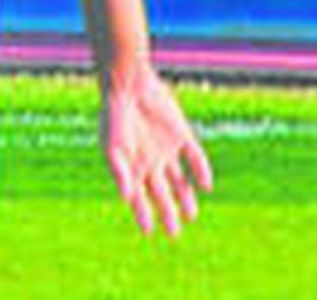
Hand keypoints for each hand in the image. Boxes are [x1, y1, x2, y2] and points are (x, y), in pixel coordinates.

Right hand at [101, 65, 213, 235]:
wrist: (129, 85)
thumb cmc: (114, 116)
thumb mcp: (111, 145)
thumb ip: (119, 171)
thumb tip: (125, 198)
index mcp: (131, 164)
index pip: (137, 196)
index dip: (142, 213)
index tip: (149, 232)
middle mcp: (150, 160)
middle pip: (161, 192)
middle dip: (166, 212)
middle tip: (174, 232)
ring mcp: (167, 148)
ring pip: (179, 179)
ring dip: (185, 197)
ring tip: (191, 215)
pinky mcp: (181, 134)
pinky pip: (195, 157)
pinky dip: (200, 171)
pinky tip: (205, 185)